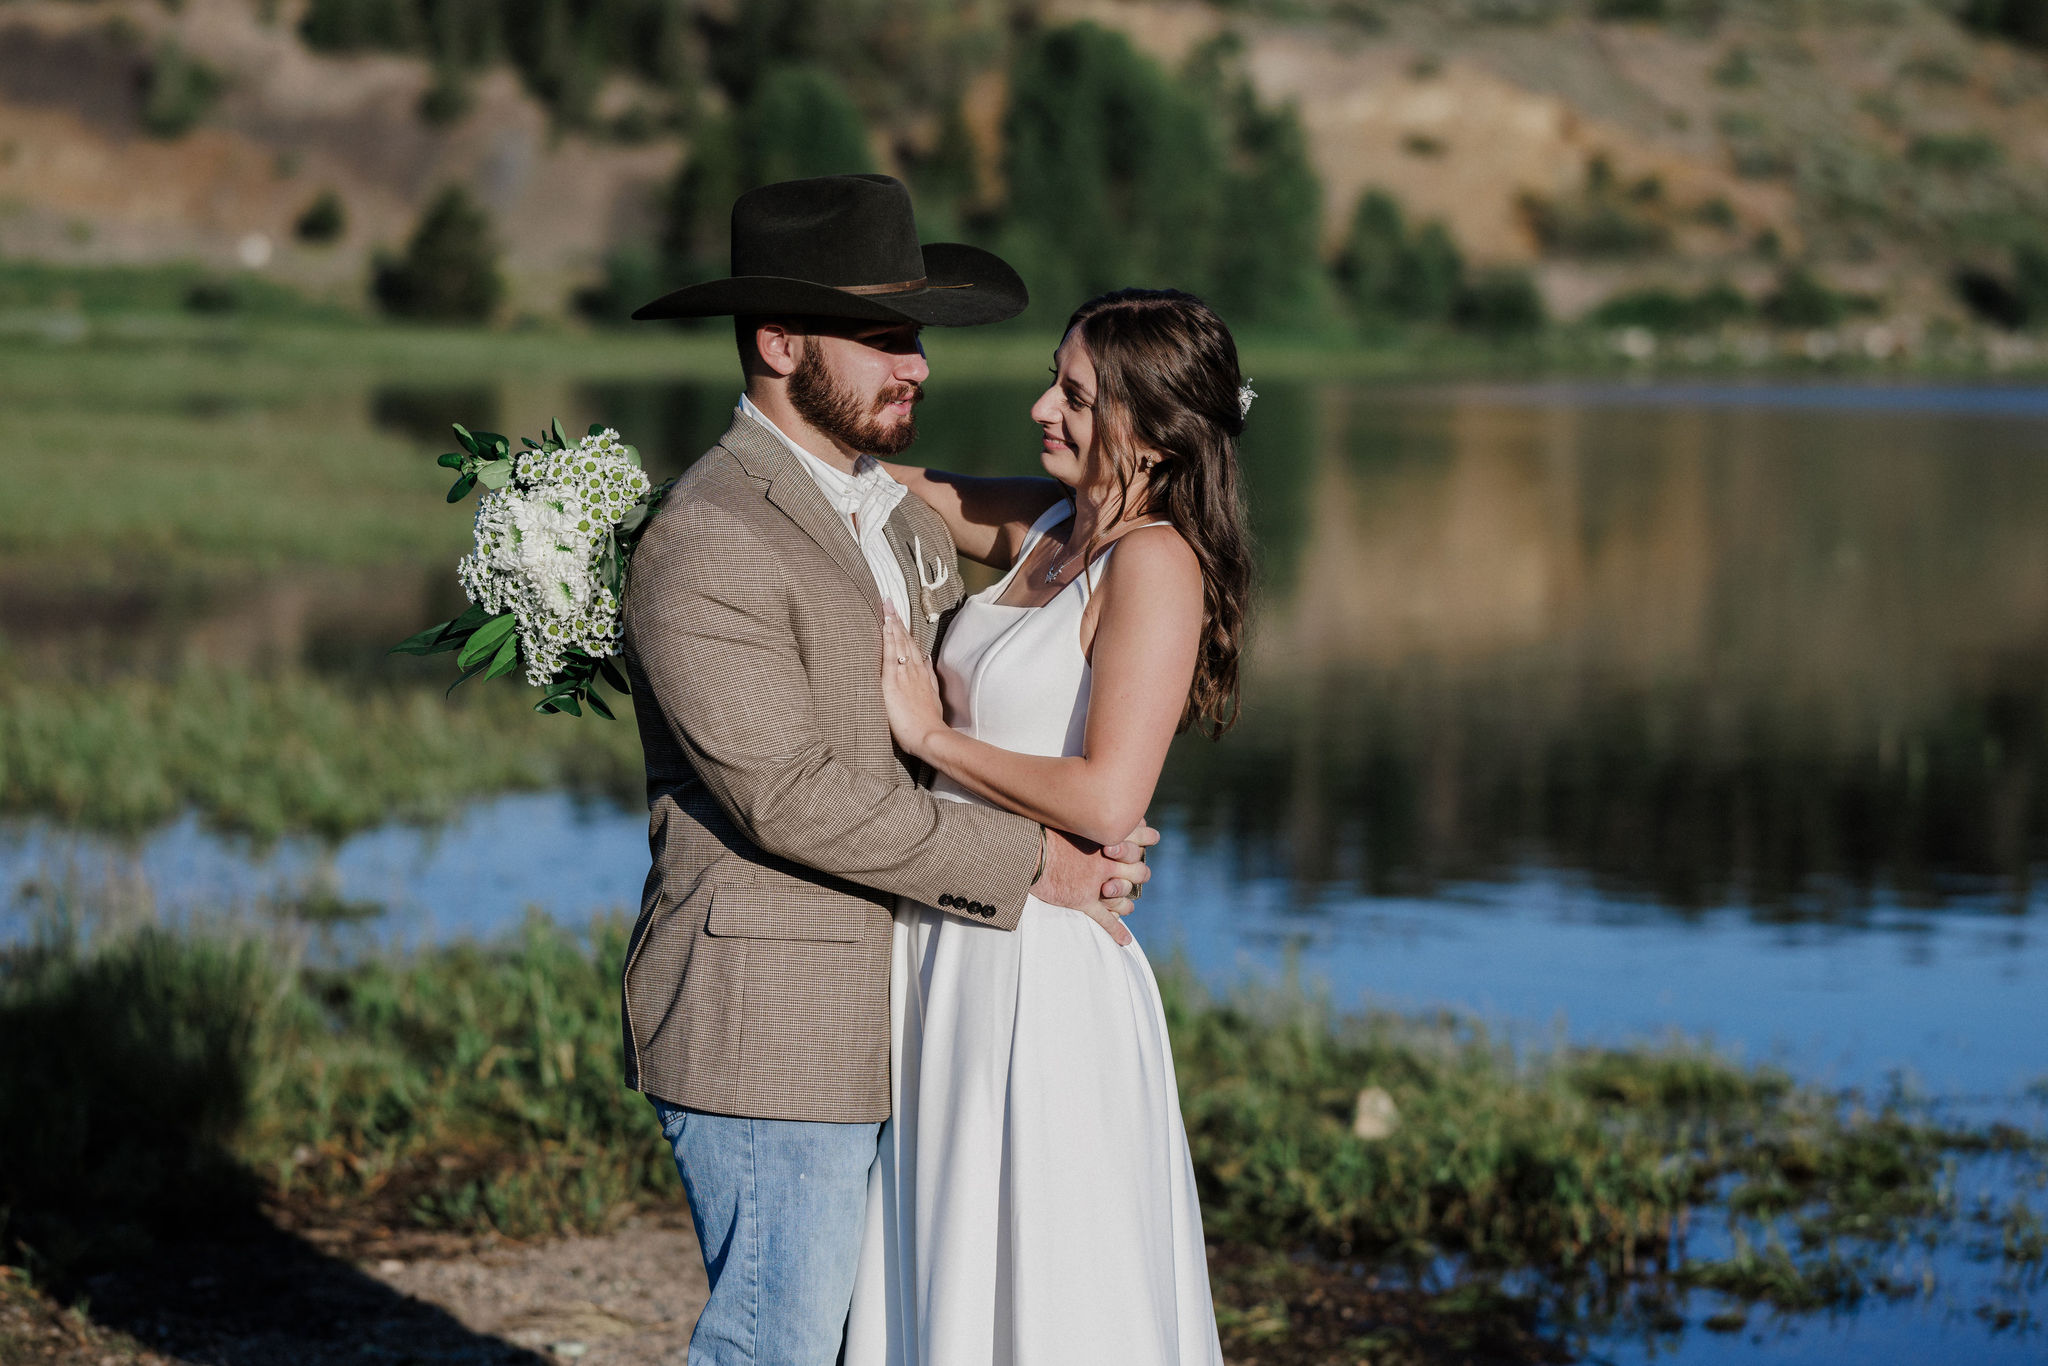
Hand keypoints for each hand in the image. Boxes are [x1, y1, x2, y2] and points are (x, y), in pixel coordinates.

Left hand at [880, 606, 945, 757]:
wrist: (930, 736)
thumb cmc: (929, 723)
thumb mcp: (933, 697)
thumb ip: (929, 678)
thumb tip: (927, 661)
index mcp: (921, 675)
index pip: (912, 648)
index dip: (905, 631)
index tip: (899, 617)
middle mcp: (914, 670)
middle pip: (905, 640)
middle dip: (897, 620)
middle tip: (889, 601)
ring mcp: (905, 674)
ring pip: (899, 642)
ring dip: (893, 623)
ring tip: (886, 606)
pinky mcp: (894, 681)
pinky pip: (891, 654)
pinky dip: (889, 637)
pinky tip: (886, 624)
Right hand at [1031, 826, 1154, 946]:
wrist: (1026, 849)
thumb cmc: (1042, 829)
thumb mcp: (1070, 816)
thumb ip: (1087, 817)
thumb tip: (1090, 809)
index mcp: (1106, 836)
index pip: (1138, 835)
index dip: (1147, 837)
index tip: (1152, 836)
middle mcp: (1108, 860)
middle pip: (1139, 872)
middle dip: (1138, 875)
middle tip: (1134, 875)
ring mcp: (1098, 881)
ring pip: (1124, 897)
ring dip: (1126, 903)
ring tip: (1126, 907)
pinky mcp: (1084, 899)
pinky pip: (1105, 920)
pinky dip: (1117, 932)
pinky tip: (1125, 941)